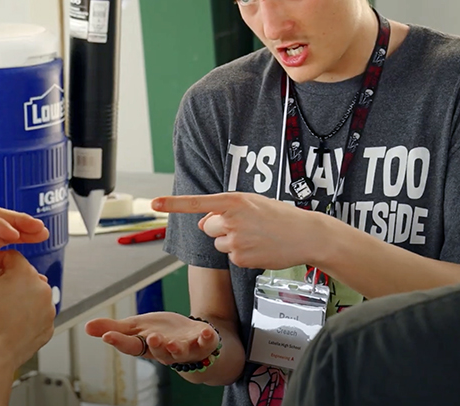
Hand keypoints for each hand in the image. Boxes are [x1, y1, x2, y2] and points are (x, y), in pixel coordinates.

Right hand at [0, 251, 55, 374]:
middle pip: (25, 274)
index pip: (13, 256)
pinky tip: (8, 322)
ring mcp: (47, 311)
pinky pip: (37, 312)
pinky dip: (26, 313)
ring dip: (20, 296)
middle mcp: (42, 290)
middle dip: (10, 279)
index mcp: (24, 275)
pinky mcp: (47, 327)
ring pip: (33, 293)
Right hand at [85, 312, 218, 365]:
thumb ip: (114, 328)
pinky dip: (207, 338)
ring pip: (180, 353)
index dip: (120, 342)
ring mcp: (186, 349)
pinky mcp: (204, 343)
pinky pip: (207, 343)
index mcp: (146, 346)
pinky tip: (206, 331)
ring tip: (172, 343)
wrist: (192, 340)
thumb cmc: (161, 334)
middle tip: (151, 337)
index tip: (109, 336)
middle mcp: (166, 351)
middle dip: (155, 345)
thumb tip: (86, 327)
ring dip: (177, 348)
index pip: (131, 346)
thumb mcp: (137, 328)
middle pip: (159, 351)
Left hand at [152, 192, 332, 268]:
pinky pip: (231, 257)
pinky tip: (260, 248)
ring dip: (232, 241)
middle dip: (220, 228)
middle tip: (246, 226)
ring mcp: (236, 241)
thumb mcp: (252, 204)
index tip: (153, 203)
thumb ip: (225, 210)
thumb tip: (202, 223)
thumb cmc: (280, 216)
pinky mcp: (241, 259)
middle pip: (208, 227)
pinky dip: (243, 254)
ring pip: (219, 243)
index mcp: (235, 201)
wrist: (306, 235)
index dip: (173, 203)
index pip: (198, 202)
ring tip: (257, 237)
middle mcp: (232, 220)